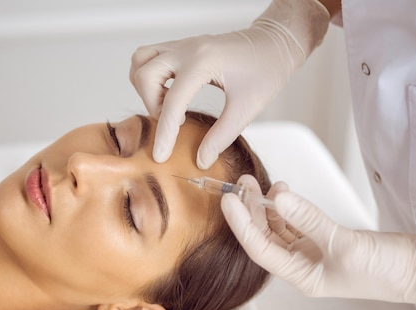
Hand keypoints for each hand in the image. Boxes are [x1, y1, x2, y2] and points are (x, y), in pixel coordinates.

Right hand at [129, 0, 328, 168]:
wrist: (275, 43)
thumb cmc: (267, 70)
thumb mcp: (247, 108)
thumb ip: (222, 136)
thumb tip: (201, 160)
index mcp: (204, 62)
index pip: (172, 101)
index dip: (164, 133)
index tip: (160, 155)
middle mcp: (187, 49)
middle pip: (145, 76)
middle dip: (151, 105)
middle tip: (173, 122)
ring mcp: (182, 45)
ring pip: (141, 61)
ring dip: (146, 88)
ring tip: (168, 106)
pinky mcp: (182, 47)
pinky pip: (149, 57)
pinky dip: (150, 77)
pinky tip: (170, 94)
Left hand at [221, 175, 415, 304]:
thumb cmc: (386, 269)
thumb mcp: (344, 243)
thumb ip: (309, 218)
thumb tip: (278, 197)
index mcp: (301, 277)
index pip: (258, 249)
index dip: (241, 224)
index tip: (228, 199)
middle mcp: (302, 267)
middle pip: (264, 238)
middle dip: (250, 211)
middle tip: (241, 184)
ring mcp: (314, 255)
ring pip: (279, 229)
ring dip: (266, 208)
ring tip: (259, 184)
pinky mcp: (326, 242)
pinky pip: (296, 224)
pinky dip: (288, 208)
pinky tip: (284, 193)